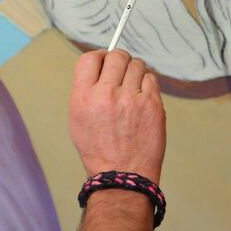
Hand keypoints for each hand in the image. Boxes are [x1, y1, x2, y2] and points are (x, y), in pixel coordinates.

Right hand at [68, 49, 165, 182]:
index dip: (99, 57)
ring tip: (132, 89)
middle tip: (122, 73)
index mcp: (83, 97)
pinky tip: (142, 98)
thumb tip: (101, 67)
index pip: (90, 58)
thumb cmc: (99, 149)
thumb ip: (86, 90)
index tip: (105, 62)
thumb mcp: (77, 119)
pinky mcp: (152, 104)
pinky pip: (151, 79)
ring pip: (137, 65)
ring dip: (135, 72)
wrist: (122, 174)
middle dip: (120, 61)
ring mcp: (131, 98)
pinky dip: (147, 84)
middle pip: (117, 56)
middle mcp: (106, 94)